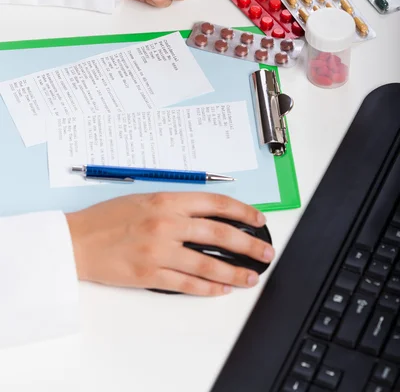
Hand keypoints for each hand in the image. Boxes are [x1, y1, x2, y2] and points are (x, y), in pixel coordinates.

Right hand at [66, 192, 273, 295]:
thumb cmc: (108, 217)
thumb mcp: (145, 198)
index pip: (216, 203)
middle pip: (220, 234)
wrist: (76, 240)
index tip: (259, 219)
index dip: (243, 212)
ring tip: (250, 277)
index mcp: (167, 200)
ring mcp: (160, 251)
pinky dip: (208, 289)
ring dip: (234, 272)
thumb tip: (209, 216)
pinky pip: (187, 284)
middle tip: (265, 252)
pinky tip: (222, 290)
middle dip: (249, 245)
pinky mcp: (150, 275)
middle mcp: (167, 223)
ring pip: (208, 265)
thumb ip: (177, 206)